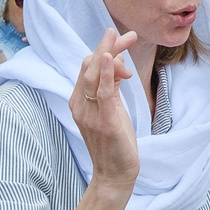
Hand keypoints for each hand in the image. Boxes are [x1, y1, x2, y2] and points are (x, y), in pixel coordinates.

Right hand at [69, 28, 142, 190]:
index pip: (88, 67)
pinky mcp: (104, 121)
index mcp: (79, 101)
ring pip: (94, 75)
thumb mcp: (111, 109)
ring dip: (108, 53)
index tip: (123, 39)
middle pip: (90, 66)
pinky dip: (107, 73)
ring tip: (122, 37)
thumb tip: (117, 63)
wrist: (114, 174)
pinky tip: (111, 57)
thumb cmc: (114, 142)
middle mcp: (80, 105)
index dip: (104, 50)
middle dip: (108, 47)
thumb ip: (110, 87)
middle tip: (130, 35)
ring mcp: (90, 113)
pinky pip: (103, 92)